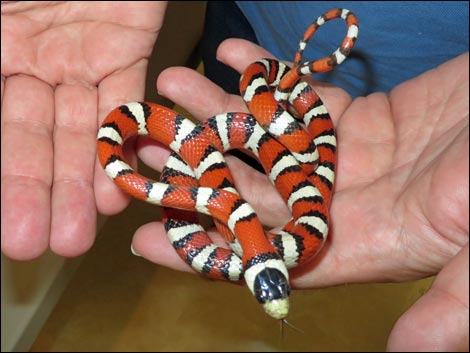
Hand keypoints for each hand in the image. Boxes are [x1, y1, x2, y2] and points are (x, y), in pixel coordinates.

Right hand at [1, 1, 165, 259]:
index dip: (3, 178)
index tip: (8, 230)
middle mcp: (27, 60)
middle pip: (33, 138)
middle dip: (40, 191)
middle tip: (45, 246)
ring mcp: (76, 55)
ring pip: (81, 129)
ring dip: (83, 181)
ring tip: (82, 233)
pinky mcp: (124, 45)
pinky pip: (122, 97)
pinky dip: (122, 139)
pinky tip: (121, 183)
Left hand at [131, 39, 468, 350]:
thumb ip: (452, 303)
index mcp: (367, 244)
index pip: (271, 253)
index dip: (212, 250)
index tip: (150, 239)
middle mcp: (347, 204)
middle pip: (256, 192)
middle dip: (198, 170)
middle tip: (144, 146)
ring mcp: (350, 158)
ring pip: (270, 138)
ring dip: (221, 112)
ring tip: (173, 84)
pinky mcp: (362, 118)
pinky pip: (303, 98)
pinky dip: (270, 78)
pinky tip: (234, 56)